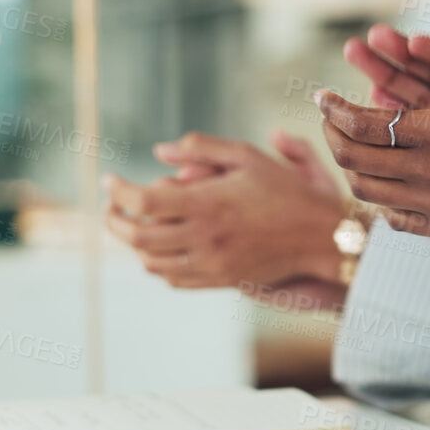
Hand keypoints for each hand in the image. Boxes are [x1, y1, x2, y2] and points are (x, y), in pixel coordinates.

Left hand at [103, 131, 346, 294]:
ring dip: (133, 244)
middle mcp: (205, 238)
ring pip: (151, 263)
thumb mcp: (248, 156)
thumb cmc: (285, 190)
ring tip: (131, 225)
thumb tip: (158, 152)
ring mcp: (211, 264)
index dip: (118, 191)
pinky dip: (157, 264)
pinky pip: (174, 279)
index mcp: (208, 204)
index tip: (110, 180)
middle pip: (137, 237)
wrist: (319, 237)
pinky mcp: (220, 280)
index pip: (142, 202)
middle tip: (111, 206)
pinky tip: (160, 247)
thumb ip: (201, 148)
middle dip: (114, 221)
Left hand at [315, 3, 429, 262]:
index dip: (334, 108)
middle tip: (330, 118)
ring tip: (351, 147)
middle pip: (354, 160)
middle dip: (333, 136)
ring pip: (367, 193)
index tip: (322, 95)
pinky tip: (385, 182)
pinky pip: (393, 219)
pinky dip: (378, 198)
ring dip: (350, 168)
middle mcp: (429, 176)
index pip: (363, 123)